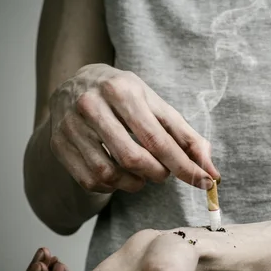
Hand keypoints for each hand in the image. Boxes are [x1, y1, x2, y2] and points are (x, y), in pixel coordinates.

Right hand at [48, 63, 218, 193]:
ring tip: (142, 172)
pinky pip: (92, 181)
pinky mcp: (59, 146)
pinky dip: (113, 186)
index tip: (206, 182)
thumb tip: (212, 172)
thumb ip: (186, 137)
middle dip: (159, 174)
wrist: (74, 84)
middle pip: (134, 159)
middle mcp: (91, 105)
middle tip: (164, 173)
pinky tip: (120, 173)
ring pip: (111, 174)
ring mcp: (70, 127)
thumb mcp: (156, 105)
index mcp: (122, 90)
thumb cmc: (125, 97)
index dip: (185, 166)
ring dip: (136, 183)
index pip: (158, 139)